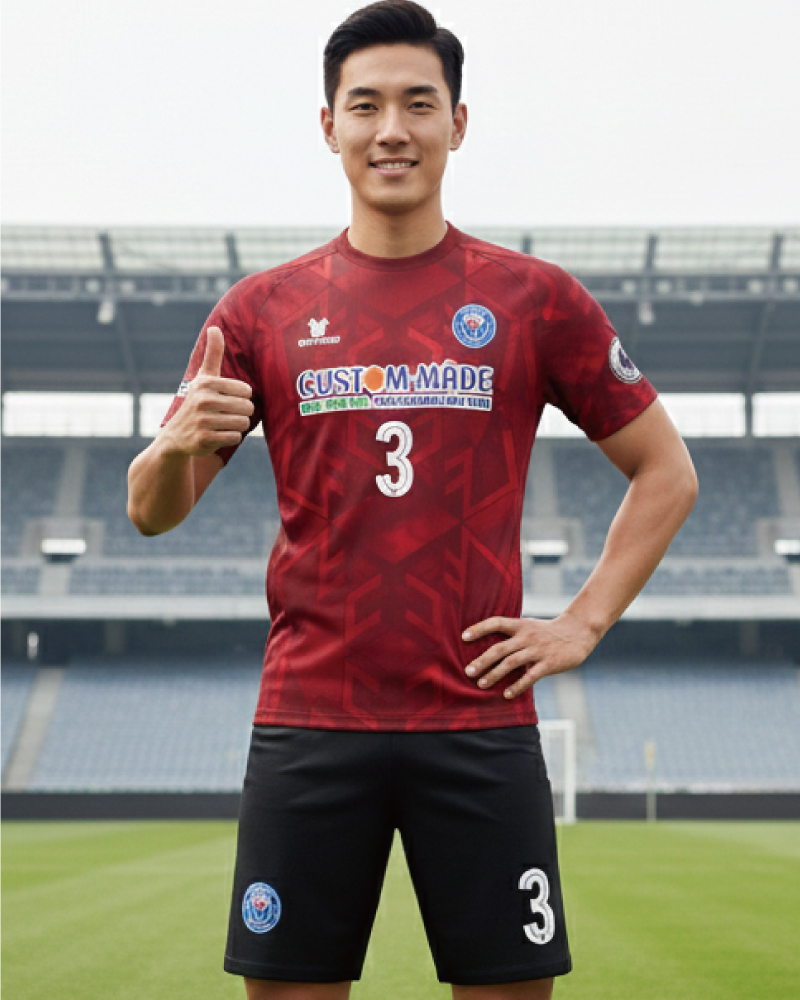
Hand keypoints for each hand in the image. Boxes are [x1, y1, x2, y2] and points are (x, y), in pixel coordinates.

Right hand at [161, 326, 254, 457]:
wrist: (176, 436)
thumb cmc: (197, 401)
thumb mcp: (203, 377)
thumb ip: (213, 353)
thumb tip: (215, 327)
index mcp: (206, 383)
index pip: (246, 391)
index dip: (241, 397)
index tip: (227, 399)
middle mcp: (203, 401)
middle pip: (247, 408)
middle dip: (241, 413)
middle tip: (226, 415)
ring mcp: (203, 421)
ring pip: (242, 423)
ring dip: (237, 426)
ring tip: (222, 424)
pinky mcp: (204, 439)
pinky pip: (235, 437)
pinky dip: (230, 437)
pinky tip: (218, 435)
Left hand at [462, 613, 601, 699]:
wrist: (578, 633)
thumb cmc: (548, 632)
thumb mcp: (530, 627)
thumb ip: (512, 635)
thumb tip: (488, 648)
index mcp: (520, 625)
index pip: (496, 622)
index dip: (479, 628)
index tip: (463, 637)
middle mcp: (526, 637)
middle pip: (499, 648)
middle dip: (482, 661)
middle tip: (468, 672)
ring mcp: (537, 650)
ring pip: (511, 663)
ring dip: (494, 674)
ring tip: (481, 685)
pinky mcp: (548, 664)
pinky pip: (530, 677)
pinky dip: (517, 686)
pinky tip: (507, 695)